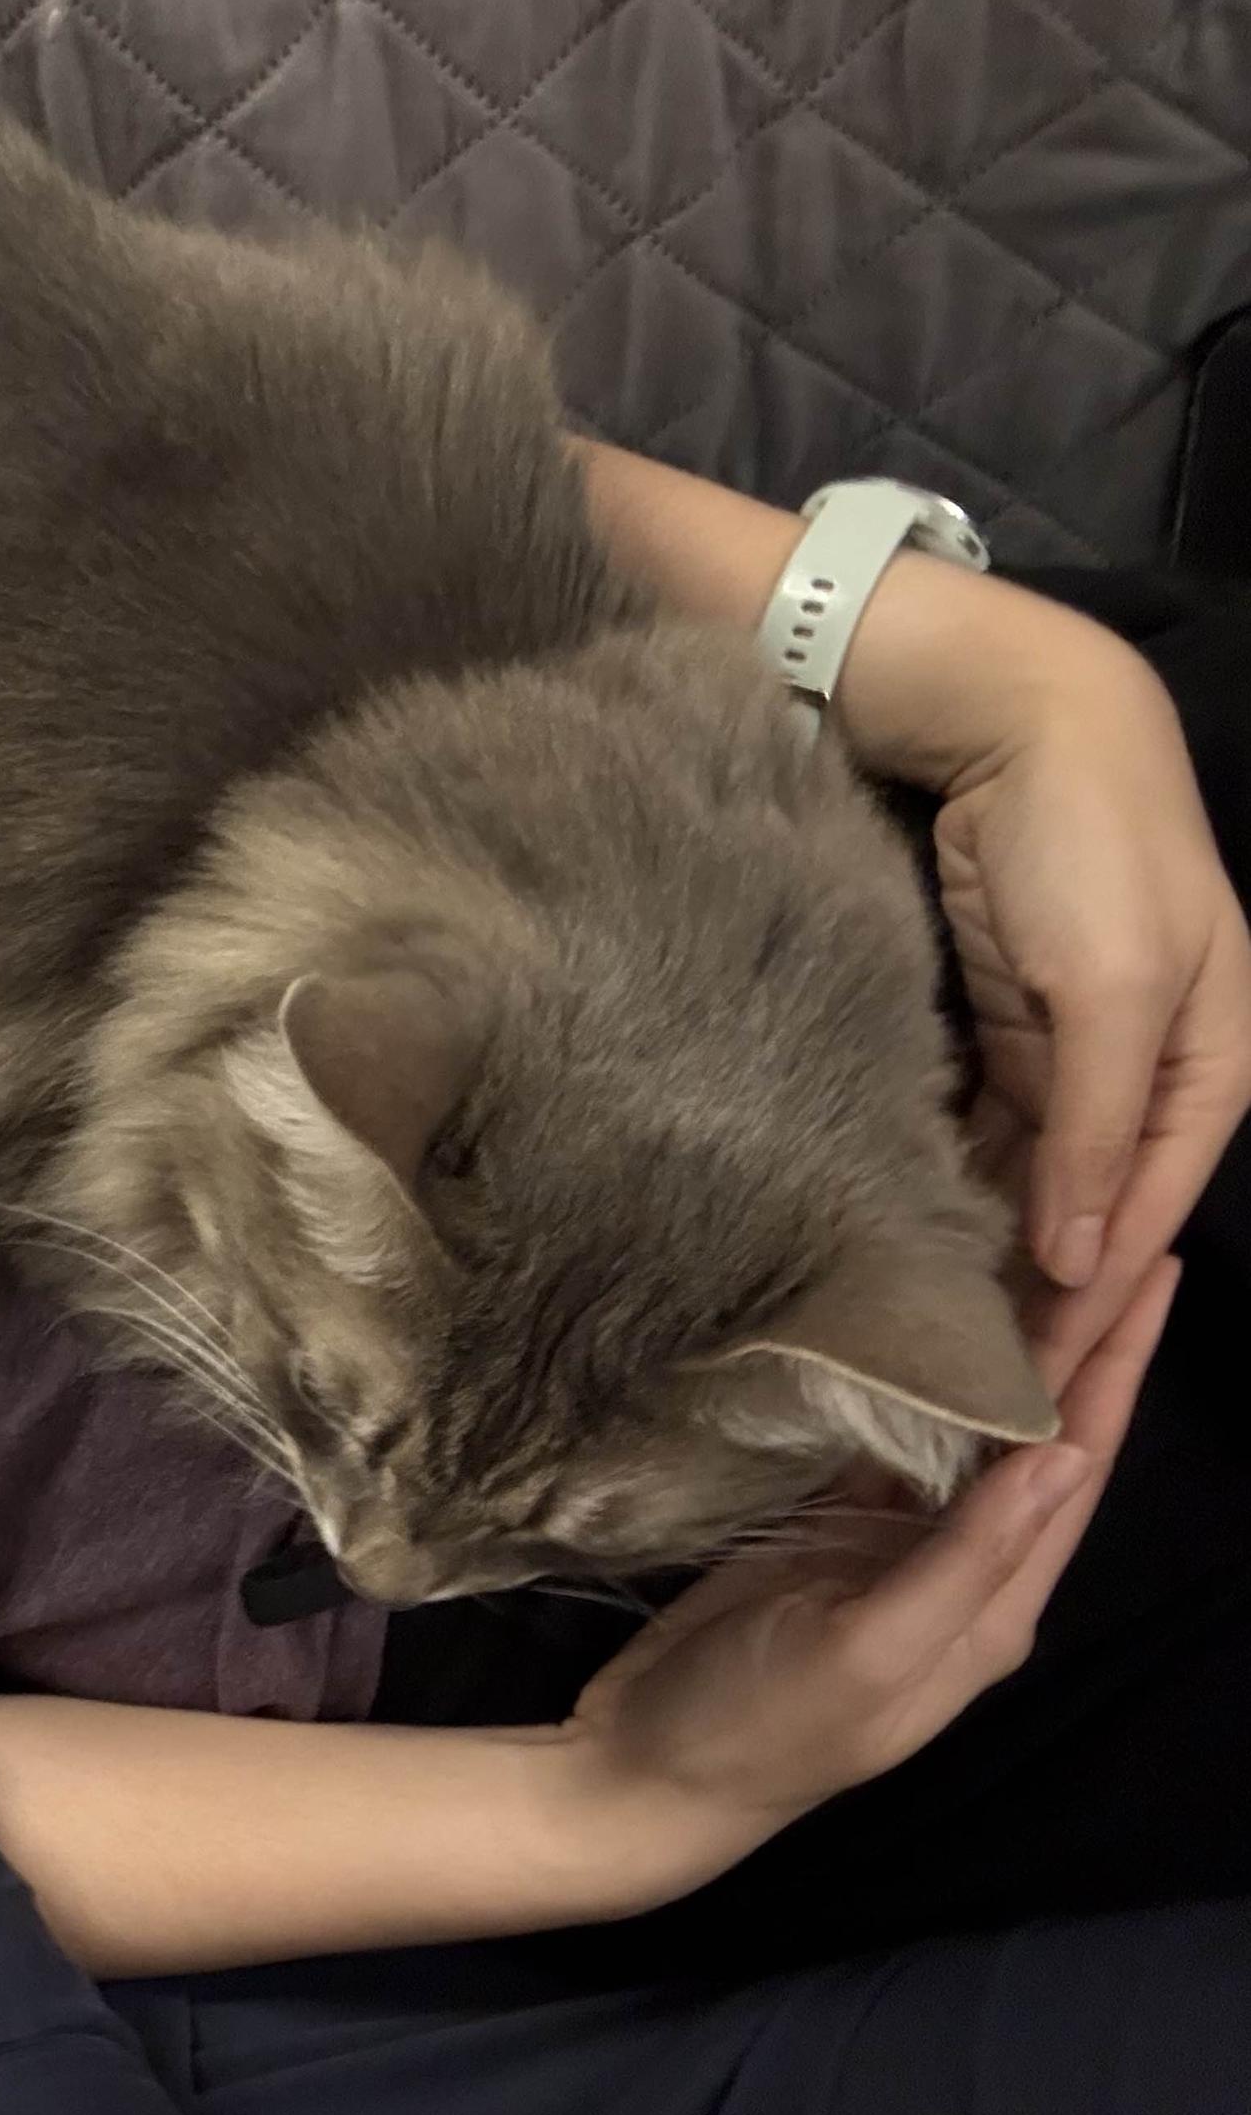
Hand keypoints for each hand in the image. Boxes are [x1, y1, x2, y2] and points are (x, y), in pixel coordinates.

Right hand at [559, 1257, 1174, 1883]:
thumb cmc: (763, 1726)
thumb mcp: (872, 1652)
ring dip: (1000, 1342)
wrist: (647, 1769)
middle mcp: (962, 1569)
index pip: (1078, 1462)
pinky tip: (919, 1315)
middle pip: (1038, 1433)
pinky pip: (891, 1437)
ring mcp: (892, 1548)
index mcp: (996, 1606)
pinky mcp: (825, 1532)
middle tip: (1107, 1223)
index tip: (1151, 1266)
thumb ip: (967, 1558)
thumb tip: (1064, 1453)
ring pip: (968, 1426)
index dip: (1117, 1366)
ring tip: (1027, 1244)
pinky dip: (914, 1374)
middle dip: (1077, 1334)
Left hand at [906, 613, 1250, 1380]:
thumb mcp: (1105, 990)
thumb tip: (1086, 1257)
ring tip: (934, 1338)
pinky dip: (953, 1185)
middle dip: (1039, 1295)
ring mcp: (1063, 1048)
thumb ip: (1096, 1123)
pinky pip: (979, 1131)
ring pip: (1030, 1179)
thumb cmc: (1084, 845)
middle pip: (1090, 1208)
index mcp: (1206, 1067)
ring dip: (990, 1250)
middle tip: (970, 1389)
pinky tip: (908, 1244)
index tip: (1036, 1392)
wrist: (1014, 722)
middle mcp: (1141, 1068)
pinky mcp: (992, 1026)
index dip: (1093, 1303)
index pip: (1147, 1213)